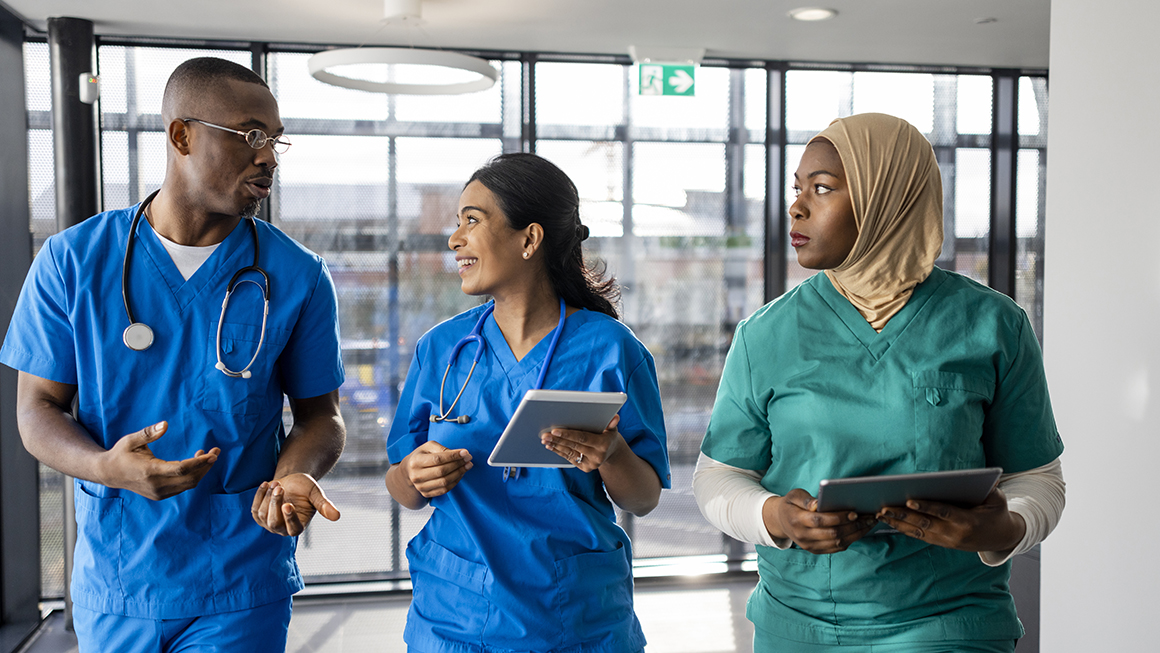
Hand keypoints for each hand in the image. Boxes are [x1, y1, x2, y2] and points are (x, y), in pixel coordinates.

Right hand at [98, 421, 219, 499]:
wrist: (109, 474)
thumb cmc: (121, 453)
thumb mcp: (131, 440)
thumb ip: (148, 433)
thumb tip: (166, 424)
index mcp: (150, 471)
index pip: (181, 469)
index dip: (199, 463)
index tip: (213, 454)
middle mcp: (156, 485)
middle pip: (190, 479)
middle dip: (206, 466)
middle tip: (216, 451)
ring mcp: (158, 493)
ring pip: (188, 485)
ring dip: (201, 471)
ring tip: (206, 455)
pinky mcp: (160, 495)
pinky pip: (182, 487)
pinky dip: (193, 476)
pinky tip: (194, 463)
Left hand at [252, 473, 340, 536]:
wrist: (292, 482)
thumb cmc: (305, 488)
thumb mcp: (315, 494)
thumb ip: (324, 505)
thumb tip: (337, 516)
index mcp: (299, 526)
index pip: (293, 528)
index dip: (289, 518)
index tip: (287, 504)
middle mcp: (283, 529)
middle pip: (274, 522)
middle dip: (275, 503)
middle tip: (280, 486)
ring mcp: (269, 524)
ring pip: (263, 514)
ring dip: (268, 496)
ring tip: (278, 483)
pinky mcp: (259, 517)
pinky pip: (254, 508)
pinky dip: (259, 495)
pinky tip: (266, 484)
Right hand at [401, 441, 471, 498]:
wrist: (409, 472)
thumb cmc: (421, 456)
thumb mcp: (428, 447)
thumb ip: (442, 449)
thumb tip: (460, 454)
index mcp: (415, 461)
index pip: (438, 459)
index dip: (453, 456)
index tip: (466, 452)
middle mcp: (416, 476)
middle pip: (442, 471)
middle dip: (458, 464)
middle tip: (469, 459)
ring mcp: (420, 486)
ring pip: (444, 482)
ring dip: (459, 473)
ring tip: (467, 466)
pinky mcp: (426, 493)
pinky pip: (444, 490)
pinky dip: (455, 482)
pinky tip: (461, 474)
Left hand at [541, 414, 622, 472]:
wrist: (611, 453)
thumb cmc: (608, 436)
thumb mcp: (612, 429)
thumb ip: (611, 423)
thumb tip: (615, 417)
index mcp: (603, 444)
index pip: (582, 438)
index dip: (568, 434)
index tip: (555, 430)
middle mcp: (597, 456)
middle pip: (573, 445)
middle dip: (558, 439)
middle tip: (545, 434)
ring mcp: (591, 464)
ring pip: (569, 452)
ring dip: (555, 446)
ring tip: (545, 440)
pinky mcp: (585, 468)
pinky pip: (570, 458)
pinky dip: (559, 451)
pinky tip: (550, 446)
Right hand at [766, 489, 877, 554]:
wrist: (782, 522)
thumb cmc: (791, 505)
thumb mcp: (794, 496)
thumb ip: (806, 499)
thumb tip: (818, 504)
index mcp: (796, 520)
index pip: (819, 521)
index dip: (838, 518)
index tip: (854, 512)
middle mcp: (803, 536)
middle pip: (832, 534)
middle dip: (853, 526)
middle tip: (868, 517)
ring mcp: (810, 546)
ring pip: (837, 543)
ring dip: (856, 534)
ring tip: (869, 523)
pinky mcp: (816, 550)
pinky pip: (837, 548)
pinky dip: (851, 540)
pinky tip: (860, 531)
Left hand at [875, 487, 1025, 551]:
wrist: (1002, 538)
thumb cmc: (997, 512)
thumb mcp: (997, 499)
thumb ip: (986, 488)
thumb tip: (974, 475)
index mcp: (968, 521)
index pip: (943, 512)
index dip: (926, 507)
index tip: (909, 500)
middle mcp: (955, 533)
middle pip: (925, 523)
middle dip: (903, 515)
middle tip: (883, 507)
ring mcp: (947, 541)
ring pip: (918, 532)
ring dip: (898, 523)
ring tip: (880, 514)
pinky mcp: (943, 543)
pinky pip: (920, 536)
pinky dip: (904, 529)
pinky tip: (890, 522)